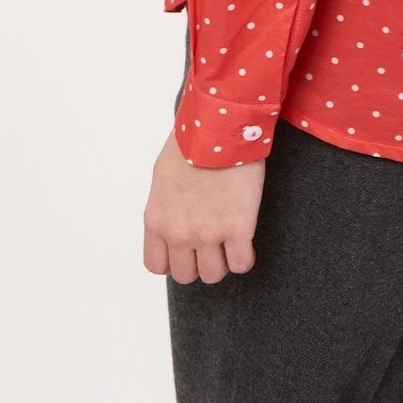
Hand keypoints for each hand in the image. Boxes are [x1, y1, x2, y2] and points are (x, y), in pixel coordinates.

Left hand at [143, 129, 266, 282]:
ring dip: (222, 260)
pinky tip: (245, 241)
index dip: (173, 260)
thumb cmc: (192, 142)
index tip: (186, 249)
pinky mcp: (238, 229)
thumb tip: (174, 219)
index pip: (156, 265)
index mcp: (157, 220)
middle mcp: (179, 233)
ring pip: (213, 274)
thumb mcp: (162, 176)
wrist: (220, 127)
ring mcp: (209, 234)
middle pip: (186, 274)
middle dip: (198, 260)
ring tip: (229, 241)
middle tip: (210, 242)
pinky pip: (241, 264)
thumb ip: (165, 206)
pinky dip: (244, 258)